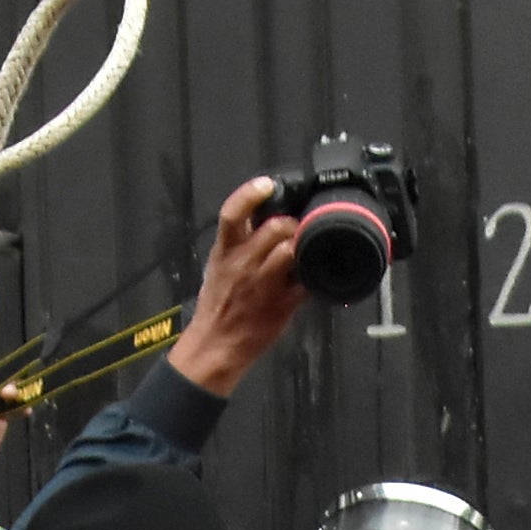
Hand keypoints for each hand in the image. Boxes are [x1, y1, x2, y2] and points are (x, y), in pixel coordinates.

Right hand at [166, 177, 307, 397]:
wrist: (216, 344)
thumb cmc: (217, 305)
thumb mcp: (218, 265)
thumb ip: (239, 242)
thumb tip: (262, 219)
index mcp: (225, 251)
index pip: (232, 213)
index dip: (251, 193)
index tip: (267, 185)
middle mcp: (244, 263)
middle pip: (274, 228)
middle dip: (291, 222)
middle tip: (295, 227)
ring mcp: (264, 283)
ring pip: (291, 250)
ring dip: (303, 244)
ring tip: (305, 248)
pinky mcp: (282, 304)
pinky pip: (307, 280)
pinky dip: (315, 273)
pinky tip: (314, 272)